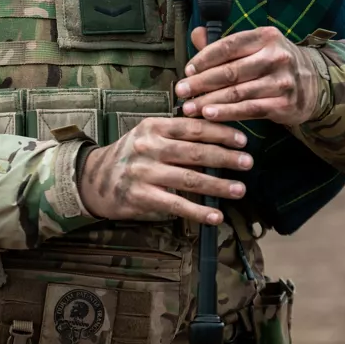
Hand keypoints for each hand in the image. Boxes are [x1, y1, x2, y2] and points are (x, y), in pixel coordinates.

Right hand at [77, 116, 252, 225]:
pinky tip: (216, 216)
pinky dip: (199, 212)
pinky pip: (176, 205)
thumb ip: (177, 132)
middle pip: (195, 152)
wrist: (95, 179)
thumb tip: (217, 131)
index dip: (220, 132)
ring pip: (189, 179)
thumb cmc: (132, 155)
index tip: (242, 139)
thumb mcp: (149, 135)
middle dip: (225, 157)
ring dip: (218, 185)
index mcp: (154, 127)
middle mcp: (149, 147)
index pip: (193, 127)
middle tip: (248, 162)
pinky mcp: (141, 197)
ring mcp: (144, 172)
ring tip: (240, 190)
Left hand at [175, 25, 320, 127]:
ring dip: (209, 101)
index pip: (228, 46)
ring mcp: (282, 80)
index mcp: (266, 36)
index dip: (204, 58)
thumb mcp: (256, 46)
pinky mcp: (284, 103)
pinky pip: (249, 109)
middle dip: (201, 82)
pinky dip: (227, 113)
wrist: (313, 84)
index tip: (187, 69)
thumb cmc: (274, 63)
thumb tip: (197, 33)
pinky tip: (210, 116)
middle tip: (180, 90)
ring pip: (237, 92)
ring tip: (189, 107)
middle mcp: (276, 56)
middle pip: (230, 71)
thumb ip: (225, 44)